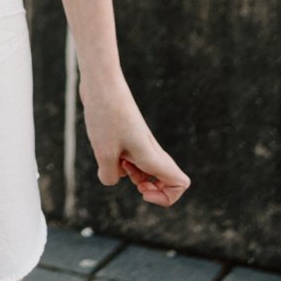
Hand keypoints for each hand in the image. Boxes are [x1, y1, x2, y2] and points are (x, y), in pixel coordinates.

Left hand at [78, 78, 189, 208]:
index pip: (180, 184)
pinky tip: (107, 150)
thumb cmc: (106, 115)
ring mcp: (141, 143)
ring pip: (147, 171)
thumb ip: (109, 176)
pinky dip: (121, 163)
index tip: (142, 191)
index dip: (165, 197)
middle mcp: (151, 150)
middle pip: (166, 180)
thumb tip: (113, 178)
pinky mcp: (129, 137)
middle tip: (133, 183)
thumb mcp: (103, 153)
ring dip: (133, 176)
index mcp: (151, 155)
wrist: (101, 83)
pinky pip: (133, 160)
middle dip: (150, 190)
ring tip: (116, 162)